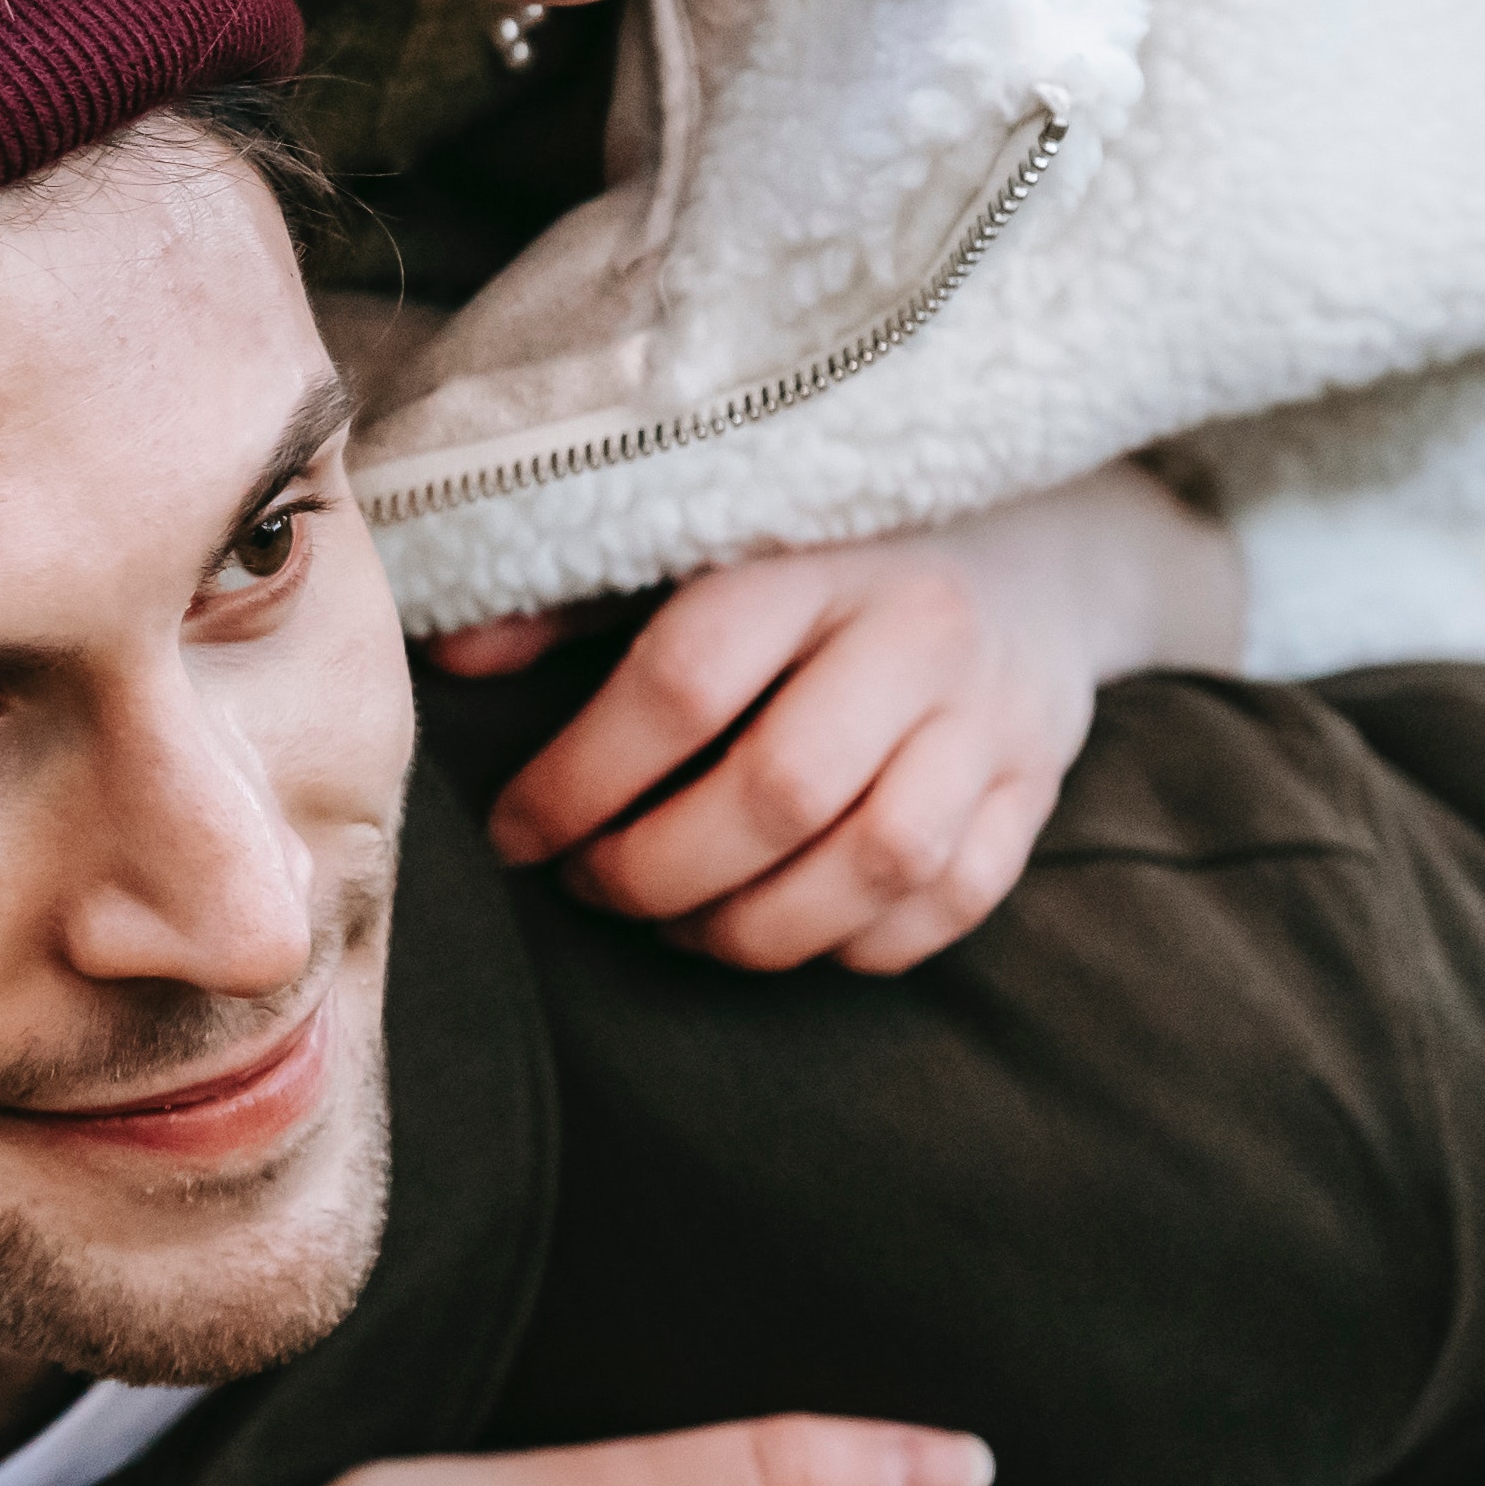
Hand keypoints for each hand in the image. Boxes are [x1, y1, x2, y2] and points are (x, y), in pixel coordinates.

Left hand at [432, 464, 1245, 971]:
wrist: (1027, 545)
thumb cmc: (814, 557)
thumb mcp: (694, 542)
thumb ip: (571, 602)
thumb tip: (446, 664)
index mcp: (809, 558)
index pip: (683, 686)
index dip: (579, 782)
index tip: (514, 835)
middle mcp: (916, 634)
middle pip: (779, 792)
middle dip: (655, 872)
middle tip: (588, 887)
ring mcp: (993, 716)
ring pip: (877, 864)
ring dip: (754, 927)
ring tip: (675, 925)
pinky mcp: (1038, 784)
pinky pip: (954, 902)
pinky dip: (857, 944)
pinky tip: (783, 932)